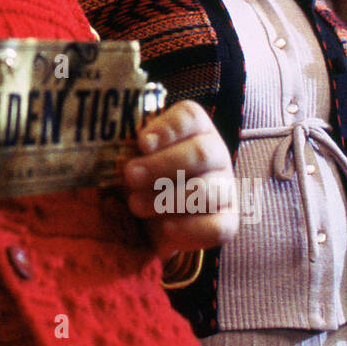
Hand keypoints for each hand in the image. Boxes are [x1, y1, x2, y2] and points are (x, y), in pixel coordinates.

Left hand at [123, 99, 237, 255]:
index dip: (168, 128)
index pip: (191, 117)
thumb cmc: (139, 177)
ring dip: (168, 199)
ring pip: (208, 191)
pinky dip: (190, 228)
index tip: (142, 143)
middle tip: (130, 175)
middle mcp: (215, 154)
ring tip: (136, 205)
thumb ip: (126, 148)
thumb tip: (119, 149)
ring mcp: (225, 188)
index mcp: (193, 129)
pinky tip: (166, 227)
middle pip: (201, 152)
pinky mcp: (227, 222)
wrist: (149, 220)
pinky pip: (218, 227)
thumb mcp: (129, 158)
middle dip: (161, 165)